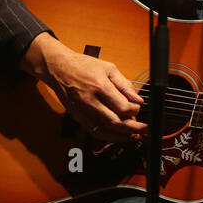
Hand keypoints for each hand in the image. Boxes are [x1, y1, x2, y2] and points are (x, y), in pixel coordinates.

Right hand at [23, 33, 145, 142]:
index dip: (135, 111)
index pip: (122, 107)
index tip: (139, 108)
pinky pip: (94, 132)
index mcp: (100, 87)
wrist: (57, 68)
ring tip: (133, 136)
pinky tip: (117, 136)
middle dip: (133, 129)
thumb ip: (125, 85)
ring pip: (104, 131)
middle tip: (144, 130)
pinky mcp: (77, 117)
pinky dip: (107, 136)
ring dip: (121, 137)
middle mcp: (90, 102)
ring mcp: (82, 111)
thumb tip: (138, 99)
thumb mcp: (109, 68)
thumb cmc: (82, 65)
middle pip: (115, 123)